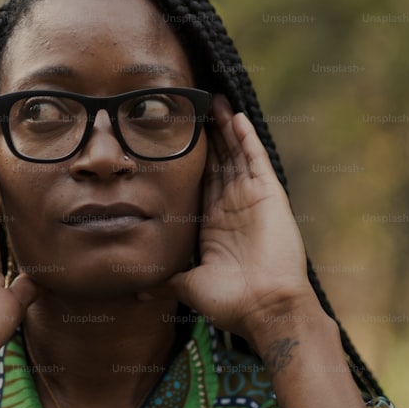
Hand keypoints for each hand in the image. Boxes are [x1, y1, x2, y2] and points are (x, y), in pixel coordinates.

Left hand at [138, 95, 316, 340]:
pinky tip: (235, 115)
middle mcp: (232, 206)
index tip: (175, 139)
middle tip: (194, 106)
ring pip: (235, 153)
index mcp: (213, 224)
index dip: (189, 161)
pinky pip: (255, 158)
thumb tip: (140, 290)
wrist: (266, 308)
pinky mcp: (268, 194)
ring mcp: (252, 198)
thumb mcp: (189, 286)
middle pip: (218, 161)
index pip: (198, 183)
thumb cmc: (231, 301)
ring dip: (224, 127)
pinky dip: (245, 137)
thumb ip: (166, 280)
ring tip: (213, 99)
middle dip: (207, 135)